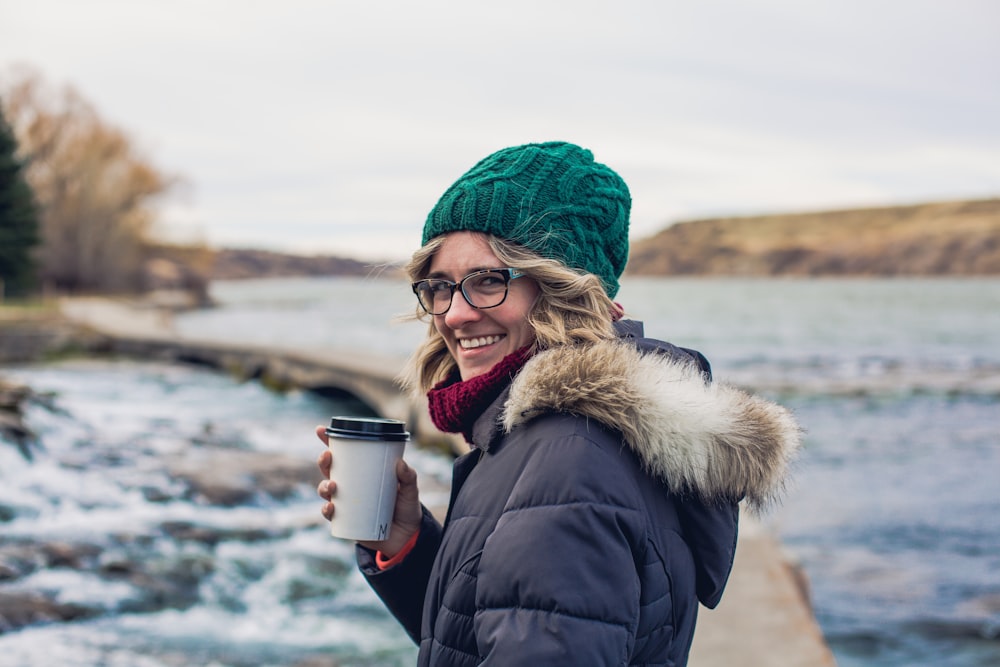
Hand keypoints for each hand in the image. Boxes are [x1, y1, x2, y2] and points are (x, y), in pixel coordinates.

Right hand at [315, 425, 421, 555]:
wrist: (408, 537)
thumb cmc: (407, 508)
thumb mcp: (411, 490)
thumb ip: (409, 477)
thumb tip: (400, 463)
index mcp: (364, 472)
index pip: (344, 453)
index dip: (329, 441)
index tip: (321, 429)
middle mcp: (351, 486)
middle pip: (330, 470)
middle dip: (324, 461)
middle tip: (328, 456)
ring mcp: (347, 503)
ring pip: (326, 491)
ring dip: (323, 486)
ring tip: (332, 486)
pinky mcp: (347, 521)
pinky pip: (331, 515)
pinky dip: (327, 510)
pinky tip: (330, 508)